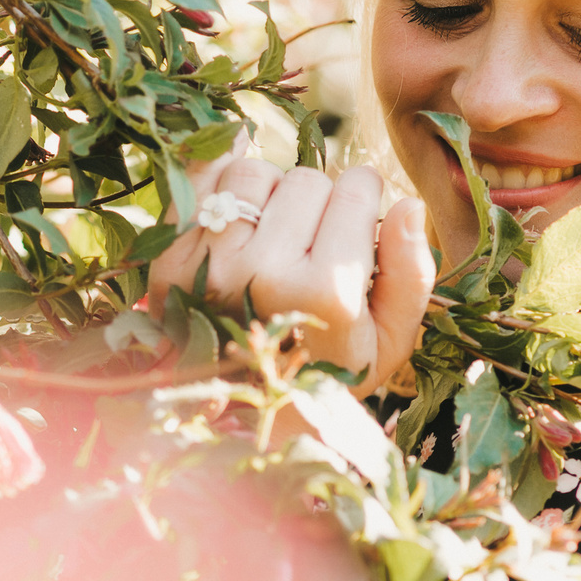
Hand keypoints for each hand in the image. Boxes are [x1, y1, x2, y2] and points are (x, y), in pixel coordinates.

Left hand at [146, 154, 433, 394]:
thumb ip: (411, 273)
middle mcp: (264, 274)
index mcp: (327, 292)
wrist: (244, 406)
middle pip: (305, 179)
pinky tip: (237, 213)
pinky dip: (221, 185)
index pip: (356, 190)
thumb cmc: (328, 368)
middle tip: (312, 237)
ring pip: (253, 174)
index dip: (363, 196)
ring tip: (273, 230)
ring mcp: (210, 265)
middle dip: (317, 199)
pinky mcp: (170, 260)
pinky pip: (200, 180)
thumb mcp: (388, 337)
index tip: (357, 218)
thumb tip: (409, 205)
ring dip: (269, 192)